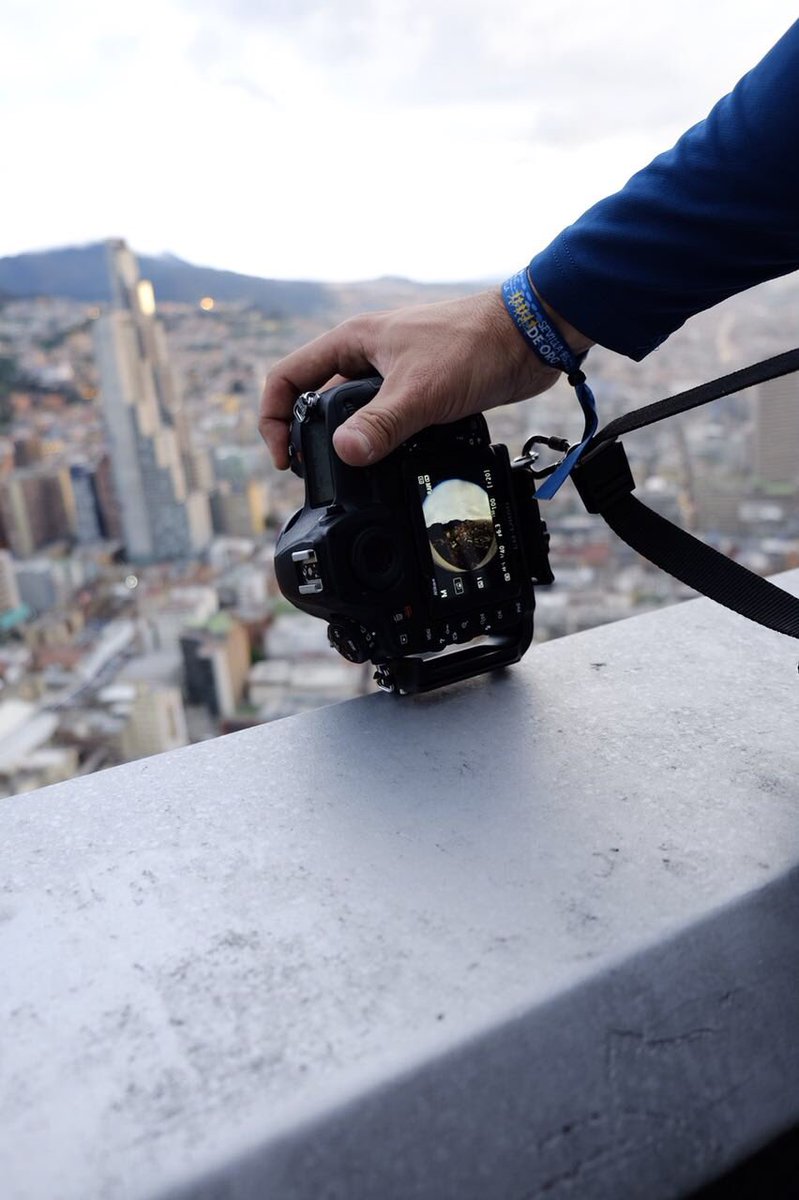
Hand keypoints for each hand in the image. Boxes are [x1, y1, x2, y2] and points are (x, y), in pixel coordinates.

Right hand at [259, 286, 591, 468]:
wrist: (529, 337)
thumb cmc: (475, 346)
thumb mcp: (421, 391)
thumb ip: (381, 424)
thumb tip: (344, 454)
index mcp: (353, 342)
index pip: (289, 377)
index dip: (274, 419)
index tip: (286, 458)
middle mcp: (367, 355)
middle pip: (317, 399)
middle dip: (311, 437)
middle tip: (318, 474)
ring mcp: (394, 371)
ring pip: (355, 412)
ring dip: (351, 441)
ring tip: (353, 475)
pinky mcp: (420, 388)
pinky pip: (387, 418)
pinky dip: (383, 440)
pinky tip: (391, 462)